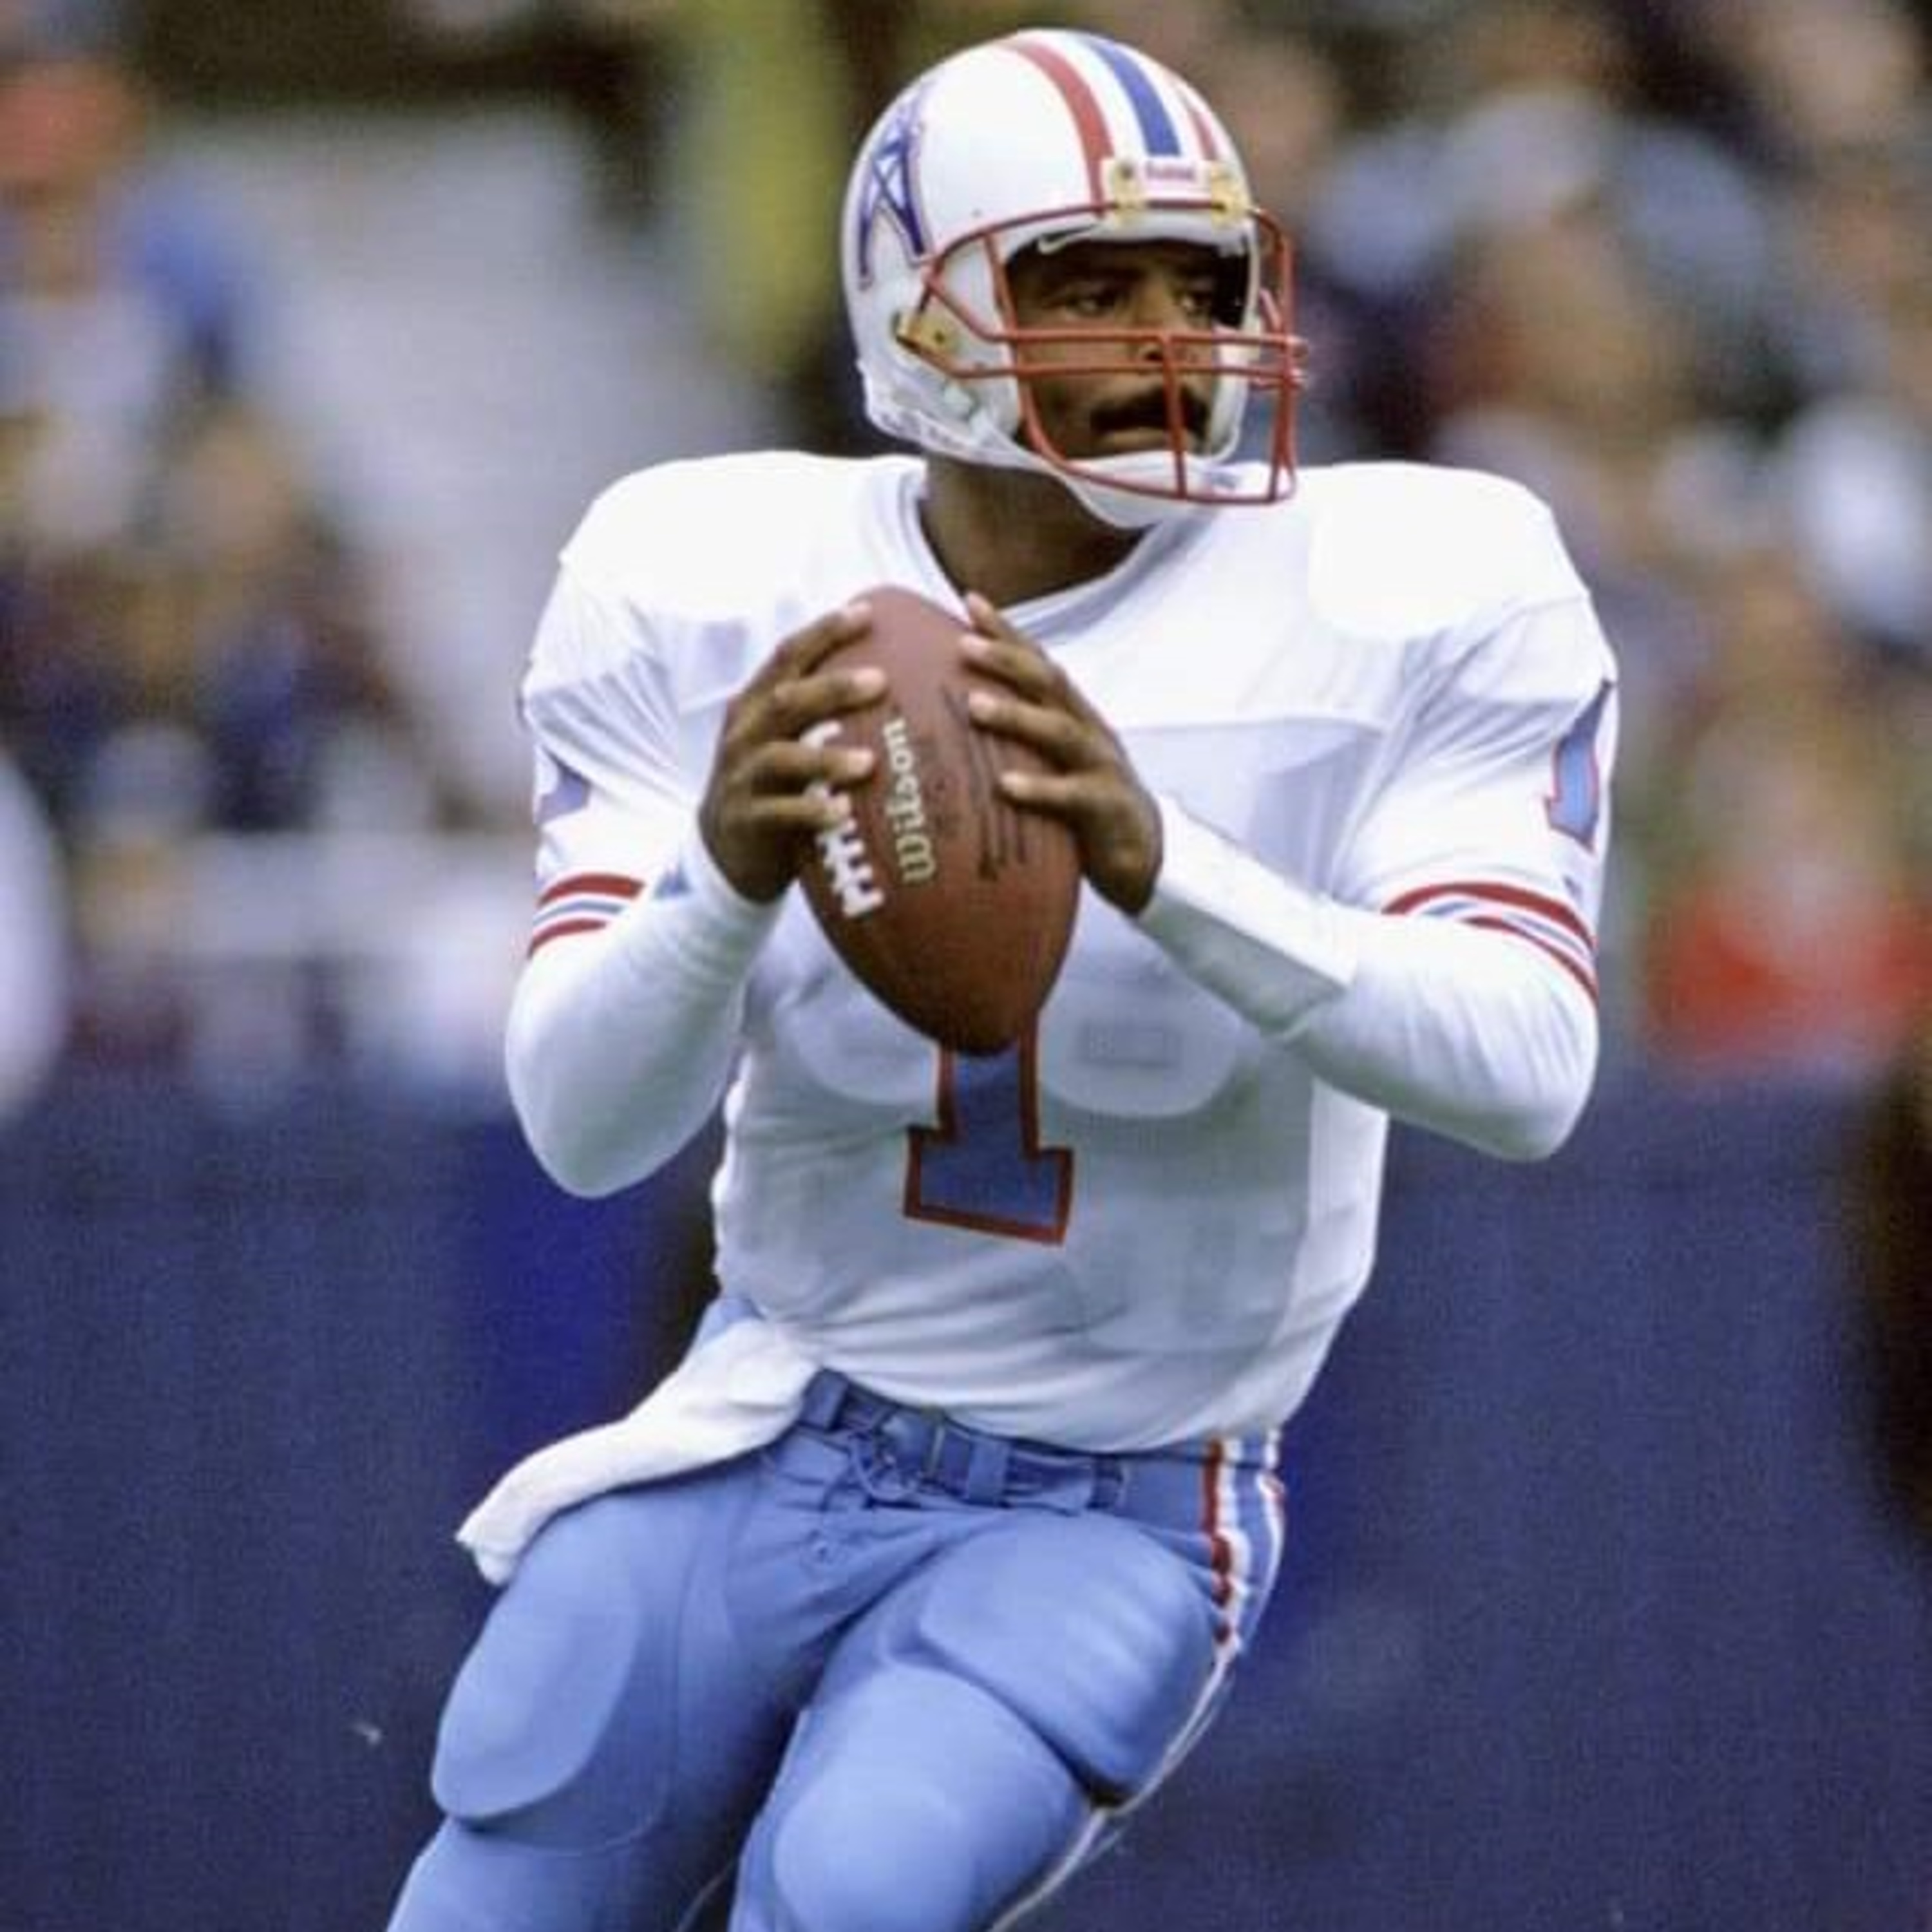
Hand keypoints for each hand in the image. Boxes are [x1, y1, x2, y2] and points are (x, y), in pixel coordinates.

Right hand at [699, 601, 885, 901]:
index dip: (823, 633)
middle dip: (832, 687)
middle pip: (786, 699)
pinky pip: (778, 814)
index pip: (787, 657)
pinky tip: (842, 812)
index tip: (866, 613)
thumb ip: (825, 713)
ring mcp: (741, 776)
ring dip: (825, 758)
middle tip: (881, 681)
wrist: (725, 852)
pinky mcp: (745, 819)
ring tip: (869, 763)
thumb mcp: (791, 741)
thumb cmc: (777, 787)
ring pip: (781, 758)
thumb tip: (901, 681)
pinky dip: (810, 811)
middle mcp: (745, 733)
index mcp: (757, 705)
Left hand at [957, 591, 1162, 913]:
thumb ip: (1011, 742)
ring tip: (974, 706)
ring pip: (1059, 732)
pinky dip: (1040, 788)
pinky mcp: (1108, 808)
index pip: (1039, 662)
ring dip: (1015, 716)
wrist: (1144, 856)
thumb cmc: (1081, 807)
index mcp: (1072, 715)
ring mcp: (1101, 767)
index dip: (1008, 630)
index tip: (970, 600)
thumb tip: (946, 724)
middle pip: (1049, 683)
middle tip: (962, 644)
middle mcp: (1088, 731)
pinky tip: (1005, 785)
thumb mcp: (1048, 764)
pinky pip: (1072, 796)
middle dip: (1006, 660)